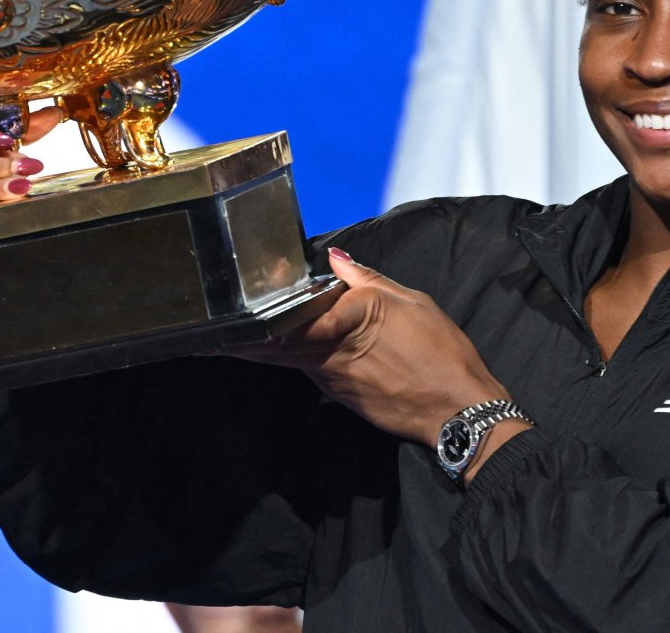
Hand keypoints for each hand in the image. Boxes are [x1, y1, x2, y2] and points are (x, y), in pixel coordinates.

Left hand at [230, 249, 523, 455]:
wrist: (459, 409)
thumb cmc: (442, 352)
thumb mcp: (412, 302)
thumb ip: (368, 280)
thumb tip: (335, 260)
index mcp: (353, 320)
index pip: (299, 317)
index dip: (264, 319)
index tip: (234, 317)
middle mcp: (336, 353)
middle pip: (281, 344)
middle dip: (246, 340)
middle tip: (209, 338)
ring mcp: (337, 379)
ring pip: (291, 361)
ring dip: (261, 352)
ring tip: (228, 344)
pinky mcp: (343, 397)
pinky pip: (310, 373)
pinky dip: (291, 363)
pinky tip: (277, 356)